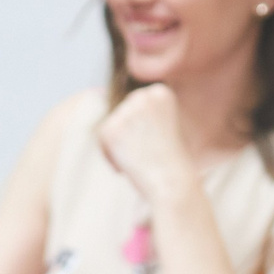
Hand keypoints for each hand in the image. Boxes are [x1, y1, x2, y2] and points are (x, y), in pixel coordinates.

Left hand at [94, 85, 199, 208]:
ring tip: (139, 161)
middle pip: (122, 112)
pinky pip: (101, 140)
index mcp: (160, 92)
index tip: (155, 143)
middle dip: (128, 135)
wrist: (170, 181)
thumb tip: (117, 102)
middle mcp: (143, 96)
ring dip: (119, 146)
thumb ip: (148, 112)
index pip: (137, 104)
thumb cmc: (172, 161)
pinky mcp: (110, 128)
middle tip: (144, 154)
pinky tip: (128, 166)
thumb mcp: (166, 126)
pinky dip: (110, 156)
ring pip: (111, 126)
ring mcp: (125, 111)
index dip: (142, 128)